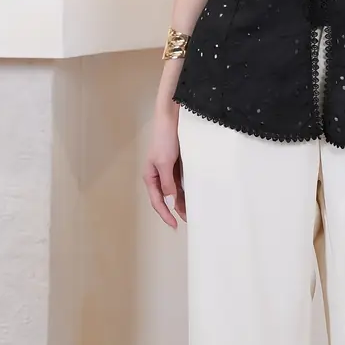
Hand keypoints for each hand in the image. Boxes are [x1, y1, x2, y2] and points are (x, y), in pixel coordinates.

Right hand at [143, 102, 185, 229]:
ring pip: (175, 191)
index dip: (165, 214)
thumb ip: (167, 182)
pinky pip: (182, 181)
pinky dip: (187, 189)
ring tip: (193, 211)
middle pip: (167, 198)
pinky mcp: (177, 164)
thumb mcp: (165, 162)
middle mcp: (158, 175)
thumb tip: (170, 199)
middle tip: (189, 220)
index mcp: (150, 176)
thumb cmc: (165, 138)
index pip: (157, 201)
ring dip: (182, 201)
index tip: (175, 225)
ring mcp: (168, 170)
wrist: (172, 119)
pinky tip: (194, 195)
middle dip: (176, 210)